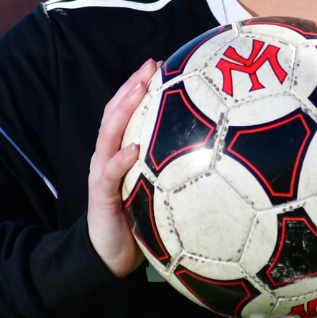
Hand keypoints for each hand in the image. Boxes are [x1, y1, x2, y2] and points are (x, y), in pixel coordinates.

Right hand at [87, 58, 156, 276]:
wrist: (110, 254)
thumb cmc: (140, 219)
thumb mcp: (159, 188)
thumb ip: (174, 167)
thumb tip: (215, 151)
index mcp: (121, 151)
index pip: (127, 110)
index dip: (140, 85)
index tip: (162, 63)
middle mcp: (108, 156)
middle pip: (115, 113)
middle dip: (131, 86)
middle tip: (150, 66)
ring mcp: (102, 173)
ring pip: (108, 135)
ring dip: (124, 110)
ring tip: (140, 90)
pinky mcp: (101, 196)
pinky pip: (110, 175)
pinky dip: (120, 160)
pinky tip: (134, 148)